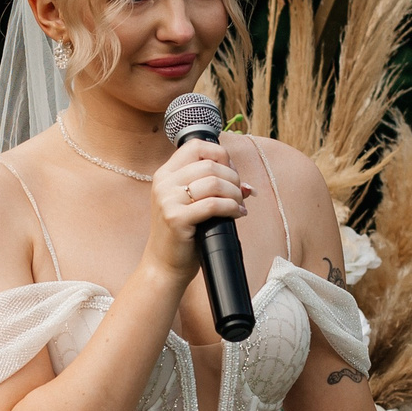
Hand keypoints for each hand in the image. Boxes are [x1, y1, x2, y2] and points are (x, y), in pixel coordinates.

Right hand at [141, 139, 250, 276]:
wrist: (164, 264)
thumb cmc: (182, 234)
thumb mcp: (191, 204)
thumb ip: (212, 188)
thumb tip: (247, 186)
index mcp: (165, 174)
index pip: (195, 146)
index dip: (219, 154)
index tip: (231, 172)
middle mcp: (163, 183)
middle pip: (209, 164)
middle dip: (233, 178)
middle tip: (240, 194)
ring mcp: (167, 200)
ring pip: (213, 183)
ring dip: (235, 194)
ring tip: (239, 205)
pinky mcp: (175, 218)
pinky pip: (213, 205)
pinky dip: (231, 208)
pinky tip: (237, 215)